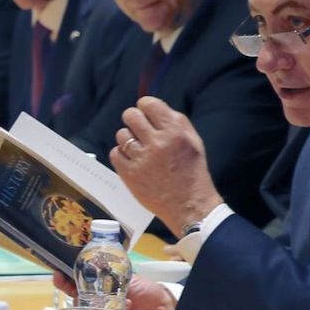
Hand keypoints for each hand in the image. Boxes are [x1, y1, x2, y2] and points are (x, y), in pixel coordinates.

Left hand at [109, 97, 225, 232]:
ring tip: (138, 149)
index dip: (145, 107)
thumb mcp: (194, 141)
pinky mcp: (129, 173)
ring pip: (121, 134)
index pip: (149, 104)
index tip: (146, 114)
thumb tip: (153, 108)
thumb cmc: (192, 171)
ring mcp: (140, 158)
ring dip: (128, 139)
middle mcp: (156, 141)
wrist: (188, 205)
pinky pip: (115, 153)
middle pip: (130, 115)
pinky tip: (132, 160)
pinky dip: (121, 155)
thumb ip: (175, 122)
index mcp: (174, 131)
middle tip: (139, 130)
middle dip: (133, 119)